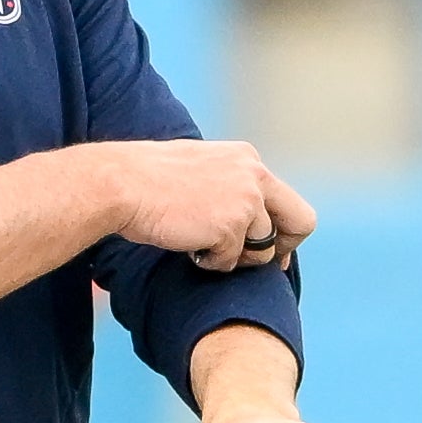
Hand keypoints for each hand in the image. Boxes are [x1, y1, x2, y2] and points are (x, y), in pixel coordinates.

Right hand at [105, 140, 314, 271]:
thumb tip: (245, 217)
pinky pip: (230, 261)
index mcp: (246, 159)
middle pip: (300, 221)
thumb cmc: (147, 178)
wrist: (121, 184)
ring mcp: (245, 200)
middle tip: (256, 263)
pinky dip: (210, 261)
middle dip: (282, 248)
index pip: (285, 198)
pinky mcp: (230, 226)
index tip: (270, 249)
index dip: (281, 229)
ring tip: (199, 246)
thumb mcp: (199, 168)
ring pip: (261, 249)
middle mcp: (254, 175)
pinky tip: (188, 247)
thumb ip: (227, 185)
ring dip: (233, 257)